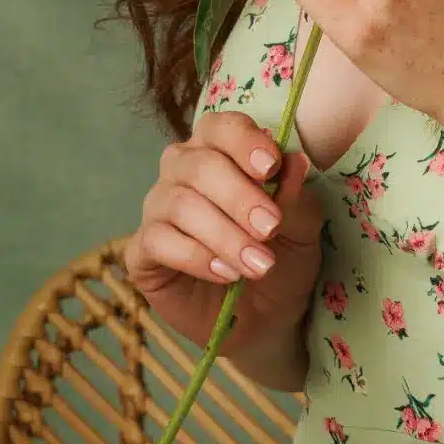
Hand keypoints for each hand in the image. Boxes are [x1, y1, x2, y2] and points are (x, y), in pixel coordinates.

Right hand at [125, 113, 324, 351]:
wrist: (265, 316)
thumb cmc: (282, 257)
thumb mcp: (302, 228)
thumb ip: (295, 197)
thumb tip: (295, 162)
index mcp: (220, 150)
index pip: (221, 128)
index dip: (243, 142)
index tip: (270, 167)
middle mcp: (182, 170)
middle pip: (199, 165)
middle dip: (239, 196)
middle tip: (271, 228)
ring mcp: (158, 208)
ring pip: (180, 204)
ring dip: (225, 235)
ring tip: (258, 265)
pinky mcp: (142, 250)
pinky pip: (158, 241)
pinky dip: (196, 256)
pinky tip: (226, 274)